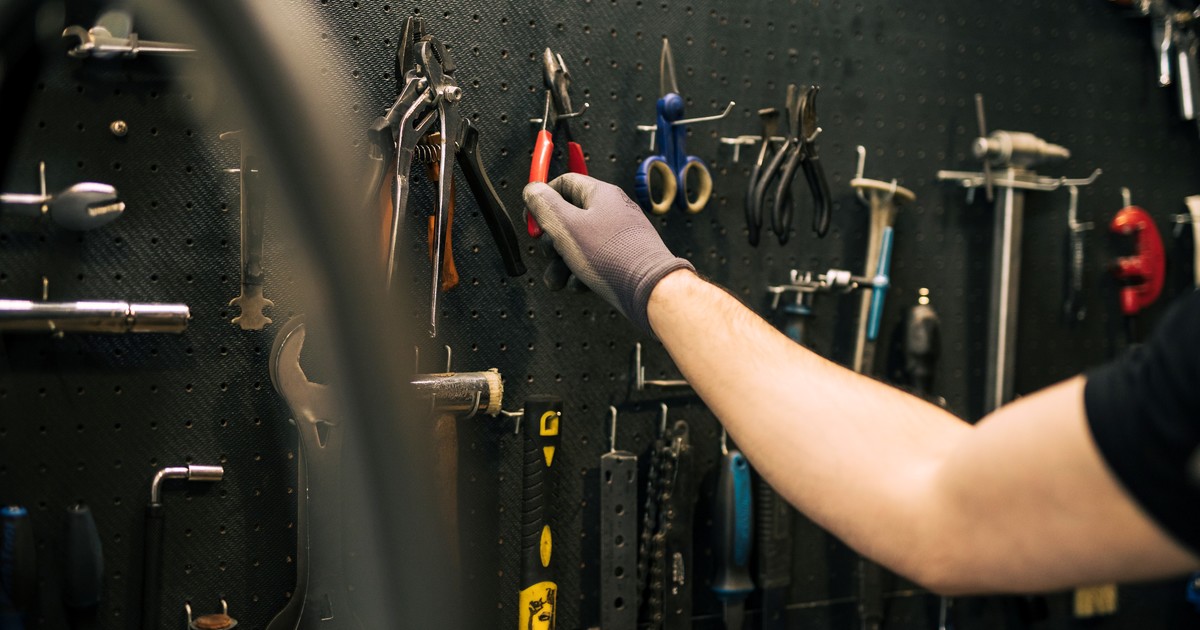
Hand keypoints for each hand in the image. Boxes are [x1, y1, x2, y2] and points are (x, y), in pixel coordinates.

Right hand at [523, 174, 693, 332]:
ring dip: (561, 263)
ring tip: (557, 280)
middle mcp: (611, 211)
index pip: (563, 183)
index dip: (542, 199)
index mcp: (600, 195)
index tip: (530, 218)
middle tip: (547, 252)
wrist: (651, 290)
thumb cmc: (612, 256)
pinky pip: (594, 261)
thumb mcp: (566, 226)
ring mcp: (618, 236)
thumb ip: (544, 205)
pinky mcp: (622, 259)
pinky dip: (581, 273)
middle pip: (568, 217)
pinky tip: (581, 285)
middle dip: (550, 240)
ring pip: (578, 244)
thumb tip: (532, 190)